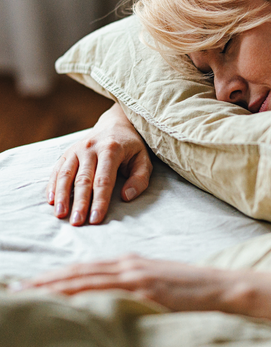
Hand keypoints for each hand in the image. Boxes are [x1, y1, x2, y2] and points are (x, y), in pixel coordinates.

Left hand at [14, 254, 228, 311]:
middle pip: (79, 273)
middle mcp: (129, 266)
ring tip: (28, 295)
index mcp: (130, 263)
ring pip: (87, 281)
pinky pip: (108, 294)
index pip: (84, 269)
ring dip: (55, 288)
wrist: (220, 287)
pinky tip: (65, 304)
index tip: (30, 285)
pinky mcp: (147, 291)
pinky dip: (83, 297)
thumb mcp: (157, 280)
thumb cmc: (191, 288)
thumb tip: (107, 296)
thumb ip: (132, 284)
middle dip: (45, 282)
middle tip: (16, 289)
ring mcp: (137, 278)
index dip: (56, 276)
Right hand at [47, 103, 152, 225]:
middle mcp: (91, 148)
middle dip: (80, 203)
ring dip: (62, 196)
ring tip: (60, 215)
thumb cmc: (131, 147)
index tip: (96, 219)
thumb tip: (126, 197)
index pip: (104, 180)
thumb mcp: (144, 160)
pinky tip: (51, 200)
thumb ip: (139, 179)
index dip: (99, 201)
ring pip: (66, 175)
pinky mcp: (67, 152)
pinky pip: (57, 170)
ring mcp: (76, 149)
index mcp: (111, 149)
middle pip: (83, 180)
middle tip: (77, 222)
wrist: (115, 124)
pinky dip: (53, 185)